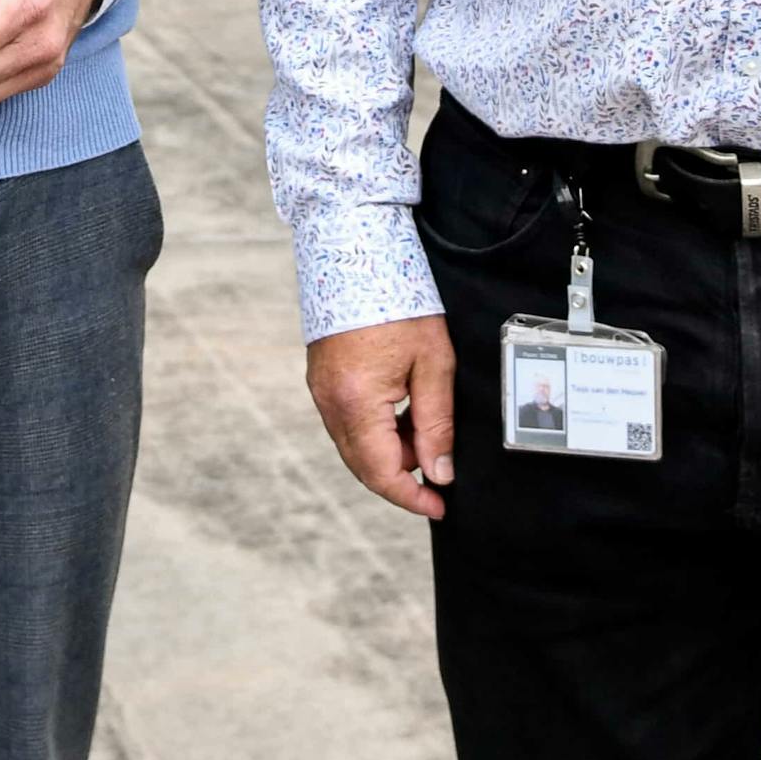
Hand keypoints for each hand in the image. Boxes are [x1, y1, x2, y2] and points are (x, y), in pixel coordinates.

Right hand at [307, 310, 454, 519]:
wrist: (356, 254)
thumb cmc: (399, 302)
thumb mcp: (433, 364)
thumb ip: (436, 423)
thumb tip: (440, 473)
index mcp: (357, 402)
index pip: (381, 473)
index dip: (412, 497)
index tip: (440, 505)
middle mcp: (330, 403)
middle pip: (364, 466)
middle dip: (402, 477)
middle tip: (440, 475)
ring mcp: (320, 392)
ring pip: (355, 447)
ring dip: (390, 452)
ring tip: (426, 432)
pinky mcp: (321, 381)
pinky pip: (348, 424)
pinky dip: (376, 432)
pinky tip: (404, 415)